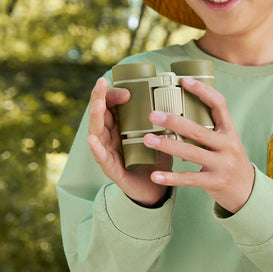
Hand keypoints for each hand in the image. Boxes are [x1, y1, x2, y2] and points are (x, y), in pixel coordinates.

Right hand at [87, 77, 171, 206]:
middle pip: (100, 113)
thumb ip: (163, 120)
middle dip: (99, 97)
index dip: (115, 95)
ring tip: (97, 104)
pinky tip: (93, 140)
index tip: (129, 91)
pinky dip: (96, 148)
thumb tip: (179, 100)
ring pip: (97, 132)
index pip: (111, 104)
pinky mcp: (111, 169)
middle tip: (101, 83)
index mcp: (120, 126)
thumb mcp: (160, 135)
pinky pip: (101, 158)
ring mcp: (108, 152)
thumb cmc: (154, 159)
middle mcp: (110, 137)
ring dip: (96, 117)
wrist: (155, 188)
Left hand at [143, 77, 253, 213]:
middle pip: (198, 130)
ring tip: (146, 140)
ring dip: (167, 146)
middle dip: (174, 121)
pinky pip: (189, 179)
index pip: (219, 105)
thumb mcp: (226, 141)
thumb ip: (209, 128)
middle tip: (152, 115)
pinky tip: (155, 176)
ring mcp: (221, 165)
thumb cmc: (230, 161)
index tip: (183, 80)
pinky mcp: (214, 182)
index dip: (203, 91)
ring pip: (191, 153)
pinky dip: (171, 178)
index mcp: (229, 131)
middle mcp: (227, 146)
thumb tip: (179, 109)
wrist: (248, 190)